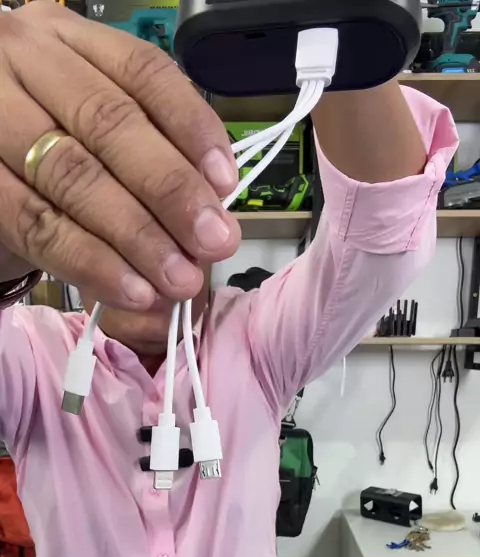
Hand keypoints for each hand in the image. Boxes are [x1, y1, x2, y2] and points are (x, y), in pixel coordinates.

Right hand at [0, 1, 239, 310]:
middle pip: (109, 123)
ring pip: (73, 175)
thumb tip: (213, 210)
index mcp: (66, 39)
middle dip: (171, 191)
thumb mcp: (93, 130)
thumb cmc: (47, 149)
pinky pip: (36, 224)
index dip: (191, 128)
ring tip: (177, 277)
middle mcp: (23, 60)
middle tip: (212, 243)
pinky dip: (89, 261)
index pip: (142, 72)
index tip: (227, 183)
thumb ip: (148, 151)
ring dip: (136, 235)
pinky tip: (130, 289)